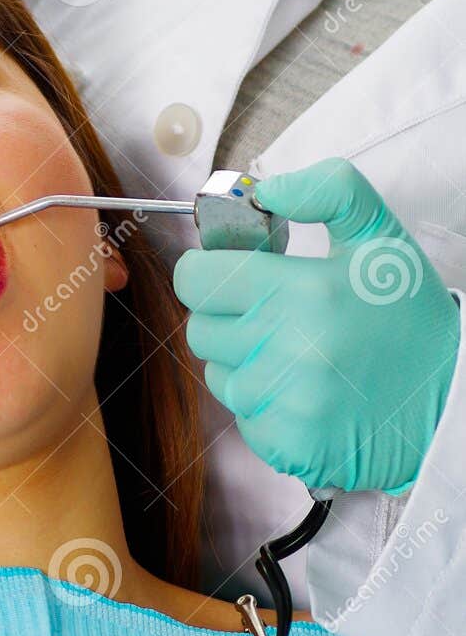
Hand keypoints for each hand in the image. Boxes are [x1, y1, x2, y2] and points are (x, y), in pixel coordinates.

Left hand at [172, 158, 461, 494]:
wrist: (455, 403)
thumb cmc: (412, 318)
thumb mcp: (381, 237)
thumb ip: (327, 191)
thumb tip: (266, 190)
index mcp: (303, 292)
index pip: (196, 280)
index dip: (208, 272)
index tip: (232, 274)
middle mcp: (289, 351)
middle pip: (201, 329)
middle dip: (226, 317)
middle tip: (274, 315)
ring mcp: (287, 403)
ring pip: (219, 376)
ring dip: (245, 364)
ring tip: (298, 355)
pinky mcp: (290, 445)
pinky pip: (244, 419)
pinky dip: (266, 407)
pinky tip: (307, 394)